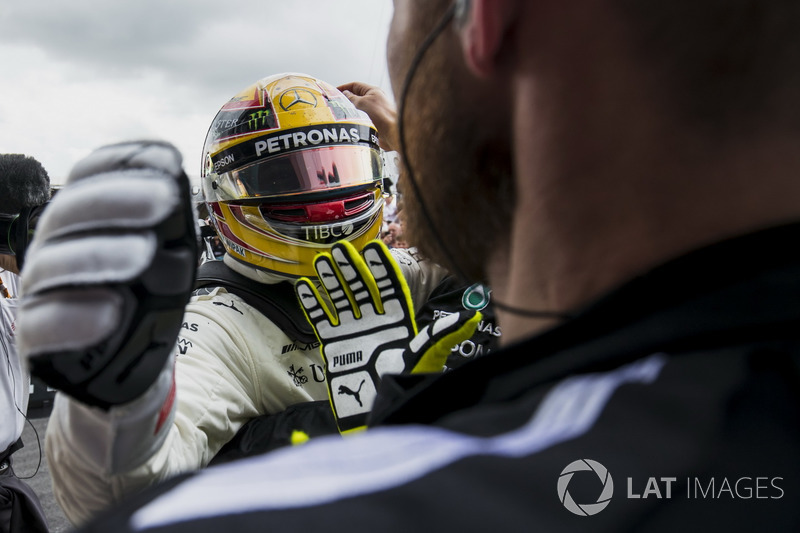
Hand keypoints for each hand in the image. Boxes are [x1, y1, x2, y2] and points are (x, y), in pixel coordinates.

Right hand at [18, 140, 197, 408]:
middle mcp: (57, 244)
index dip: (125, 164)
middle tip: (164, 200)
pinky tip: (111, 312)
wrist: (131, 359)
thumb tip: (175, 186)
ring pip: (54, 264)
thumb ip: (171, 224)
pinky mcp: (36, 336)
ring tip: (145, 254)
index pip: (91, 177)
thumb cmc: (148, 294)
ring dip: (101, 254)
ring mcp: (42, 289)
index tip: (167, 160)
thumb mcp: (172, 254)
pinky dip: (75, 317)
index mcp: (87, 216)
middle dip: (117, 201)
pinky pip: (43, 323)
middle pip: (69, 212)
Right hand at [295, 240, 479, 432]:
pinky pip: (322, 319)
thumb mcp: (428, 356)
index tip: (374, 247)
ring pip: (341, 298)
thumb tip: (473, 317)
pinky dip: (314, 303)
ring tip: (322, 259)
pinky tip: (305, 286)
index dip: (381, 267)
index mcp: (398, 320)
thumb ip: (445, 335)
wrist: (378, 409)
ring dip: (332, 279)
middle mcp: (375, 321)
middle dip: (352, 267)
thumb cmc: (406, 382)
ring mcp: (353, 330)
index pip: (389, 287)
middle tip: (340, 246)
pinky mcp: (335, 344)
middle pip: (362, 287)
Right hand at [338, 82, 398, 151]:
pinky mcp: (375, 122)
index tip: (334, 91)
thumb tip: (345, 94)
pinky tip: (349, 124)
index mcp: (373, 91)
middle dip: (346, 101)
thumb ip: (351, 98)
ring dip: (350, 112)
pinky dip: (355, 121)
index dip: (344, 87)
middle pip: (356, 98)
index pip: (355, 85)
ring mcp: (375, 112)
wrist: (393, 132)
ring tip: (340, 116)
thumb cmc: (381, 115)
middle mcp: (374, 100)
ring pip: (358, 110)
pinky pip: (362, 120)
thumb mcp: (362, 103)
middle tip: (335, 105)